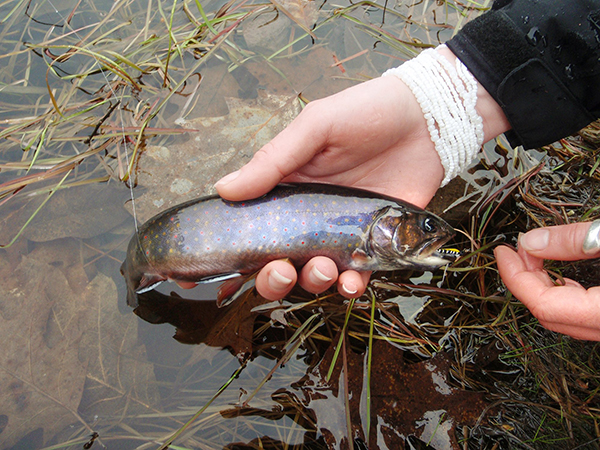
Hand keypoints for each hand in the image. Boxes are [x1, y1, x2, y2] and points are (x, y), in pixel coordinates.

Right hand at [216, 48, 509, 300]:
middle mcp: (308, 217)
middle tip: (278, 271)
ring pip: (314, 274)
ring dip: (312, 281)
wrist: (428, 119)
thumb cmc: (365, 113)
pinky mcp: (375, 243)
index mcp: (286, 190)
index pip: (249, 228)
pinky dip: (351, 286)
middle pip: (277, 261)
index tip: (208, 278)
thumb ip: (273, 160)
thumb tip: (223, 189)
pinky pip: (358, 276)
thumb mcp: (314, 128)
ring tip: (324, 268)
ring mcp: (341, 233)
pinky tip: (352, 282)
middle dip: (272, 278)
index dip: (228, 255)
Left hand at [495, 222, 599, 339]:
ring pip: (565, 318)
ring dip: (543, 287)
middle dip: (526, 280)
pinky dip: (564, 296)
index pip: (543, 305)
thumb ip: (574, 242)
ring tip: (534, 257)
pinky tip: (558, 276)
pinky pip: (581, 316)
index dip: (516, 277)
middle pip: (551, 314)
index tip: (503, 254)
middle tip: (518, 251)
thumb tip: (532, 242)